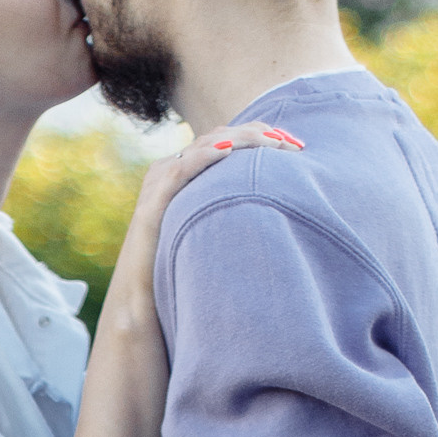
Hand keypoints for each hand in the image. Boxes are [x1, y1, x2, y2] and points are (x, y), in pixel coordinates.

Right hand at [107, 120, 302, 310]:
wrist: (141, 302)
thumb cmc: (178, 271)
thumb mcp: (211, 233)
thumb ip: (232, 214)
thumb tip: (276, 212)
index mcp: (186, 173)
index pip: (227, 140)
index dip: (261, 136)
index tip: (297, 144)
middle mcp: (170, 170)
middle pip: (221, 136)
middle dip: (260, 134)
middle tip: (295, 143)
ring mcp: (159, 184)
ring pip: (204, 146)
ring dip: (242, 139)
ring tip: (273, 142)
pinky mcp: (152, 204)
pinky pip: (180, 170)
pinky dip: (205, 156)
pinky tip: (230, 151)